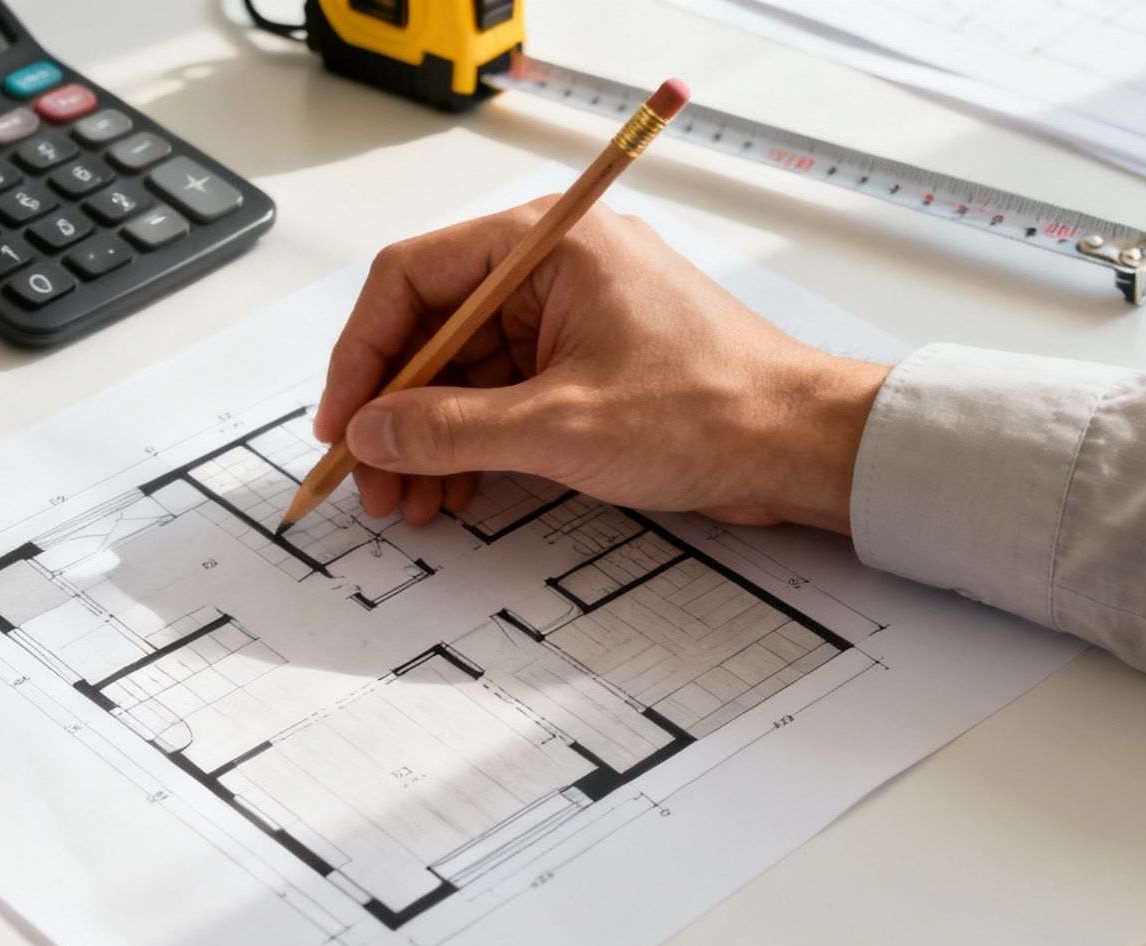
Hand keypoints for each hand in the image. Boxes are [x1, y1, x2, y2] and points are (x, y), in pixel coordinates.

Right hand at [313, 197, 891, 532]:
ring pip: (462, 371)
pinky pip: (501, 395)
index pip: (411, 279)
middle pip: (431, 330)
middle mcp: (551, 268)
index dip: (363, 354)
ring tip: (411, 500)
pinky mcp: (584, 362)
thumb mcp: (558, 428)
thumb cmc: (712, 410)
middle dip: (395, 412)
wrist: (802, 447)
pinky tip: (454, 490)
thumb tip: (373, 431)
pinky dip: (471, 443)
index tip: (343, 421)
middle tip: (371, 479)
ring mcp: (568, 315)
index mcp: (545, 245)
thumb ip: (449, 429)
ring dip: (428, 438)